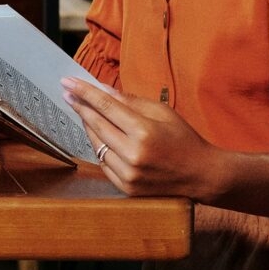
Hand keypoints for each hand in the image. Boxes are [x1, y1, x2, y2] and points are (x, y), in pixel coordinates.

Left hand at [64, 81, 218, 198]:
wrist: (201, 175)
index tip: (68, 82)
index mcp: (144, 131)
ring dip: (88, 127)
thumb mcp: (162, 112)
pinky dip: (100, 148)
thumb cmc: (184, 139)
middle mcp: (133, 154)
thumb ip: (130, 101)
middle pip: (96, 125)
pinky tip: (98, 136)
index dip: (84, 92)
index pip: (105, 106)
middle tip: (68, 93)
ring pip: (96, 145)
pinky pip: (103, 163)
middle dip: (80, 106)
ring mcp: (128, 174)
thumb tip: (102, 90)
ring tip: (83, 112)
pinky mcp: (126, 187)